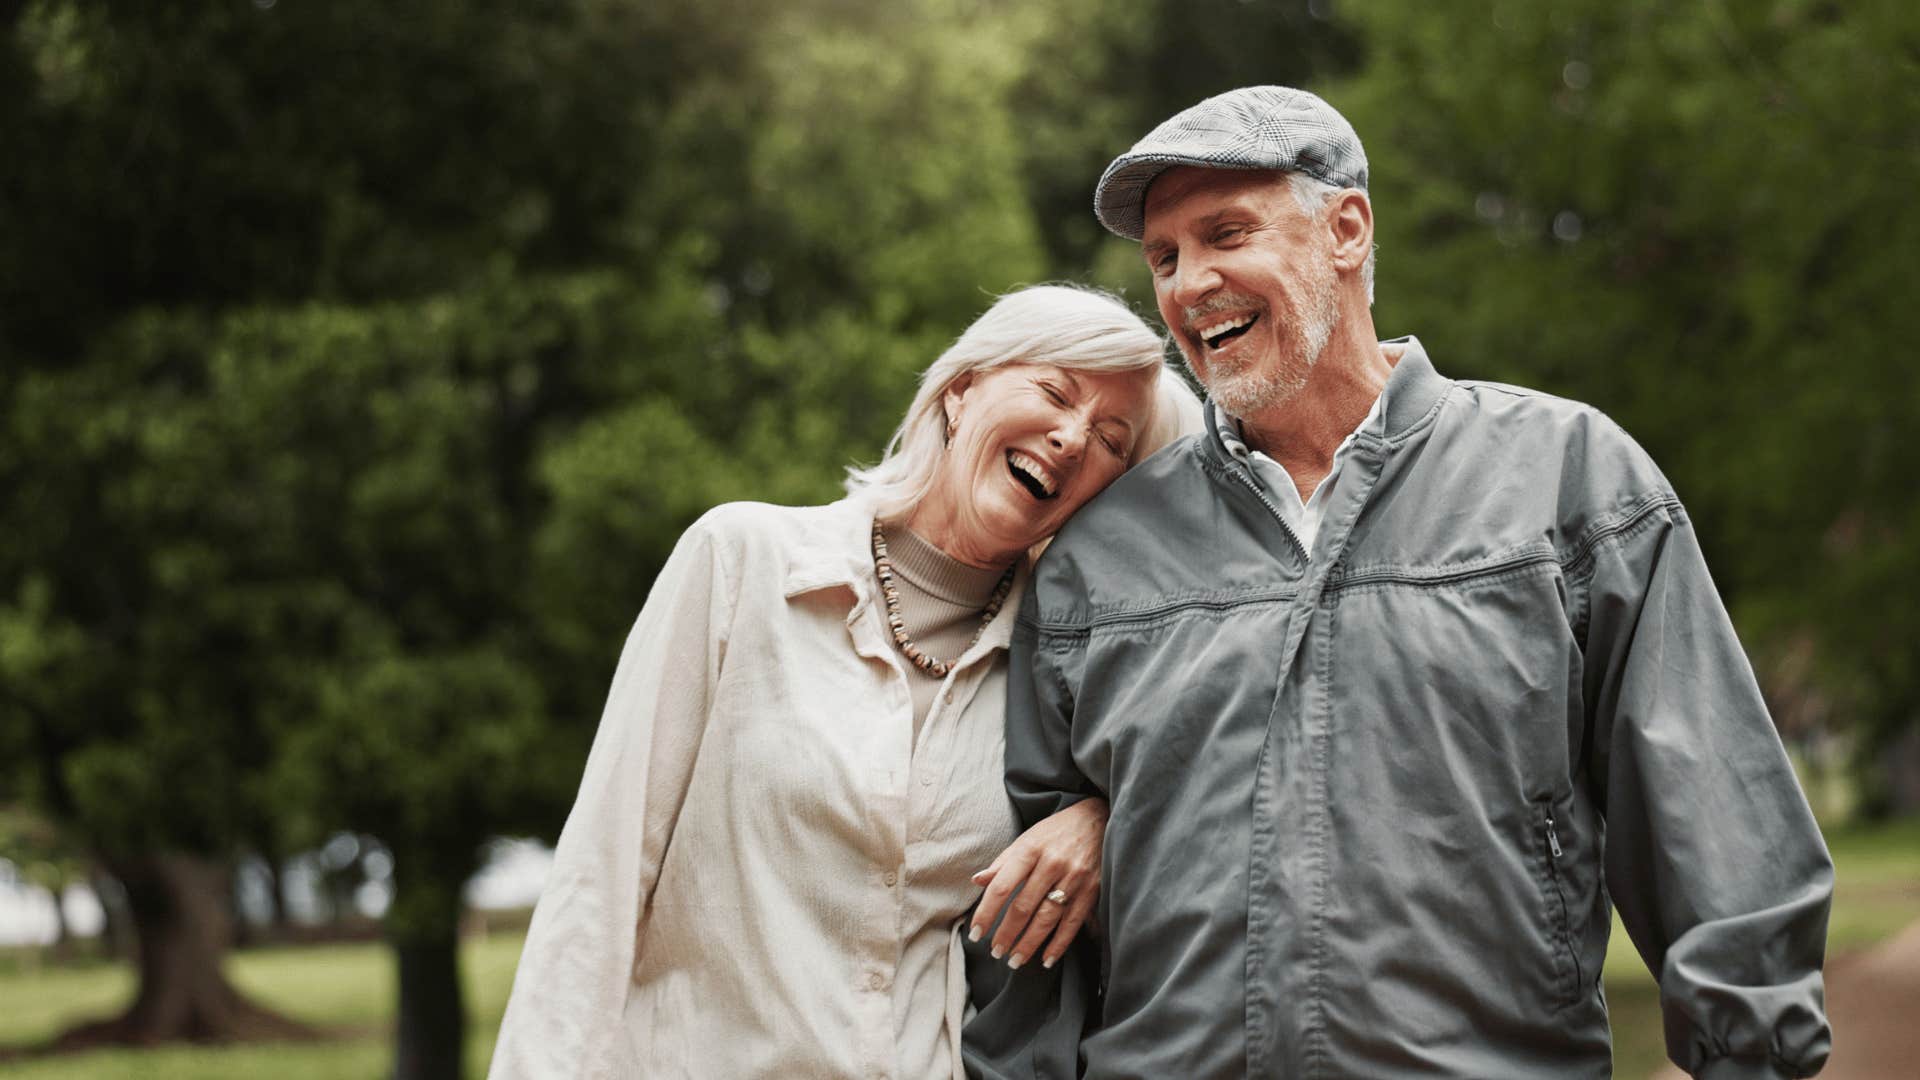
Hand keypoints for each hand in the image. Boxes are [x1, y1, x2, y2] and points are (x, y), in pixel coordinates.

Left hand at [968, 797, 1106, 970]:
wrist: (1099, 818)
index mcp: (1030, 850)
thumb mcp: (1027, 838)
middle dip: (1007, 934)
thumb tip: (977, 880)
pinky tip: (1046, 959)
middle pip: (1023, 907)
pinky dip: (1059, 943)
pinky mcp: (1092, 890)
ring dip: (1029, 944)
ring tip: (1014, 961)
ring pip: (1047, 919)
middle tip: (995, 953)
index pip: (1002, 887)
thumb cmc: (1057, 831)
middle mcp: (1051, 864)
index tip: (975, 933)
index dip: (986, 913)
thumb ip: (1003, 862)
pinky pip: (1072, 922)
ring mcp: (1073, 878)